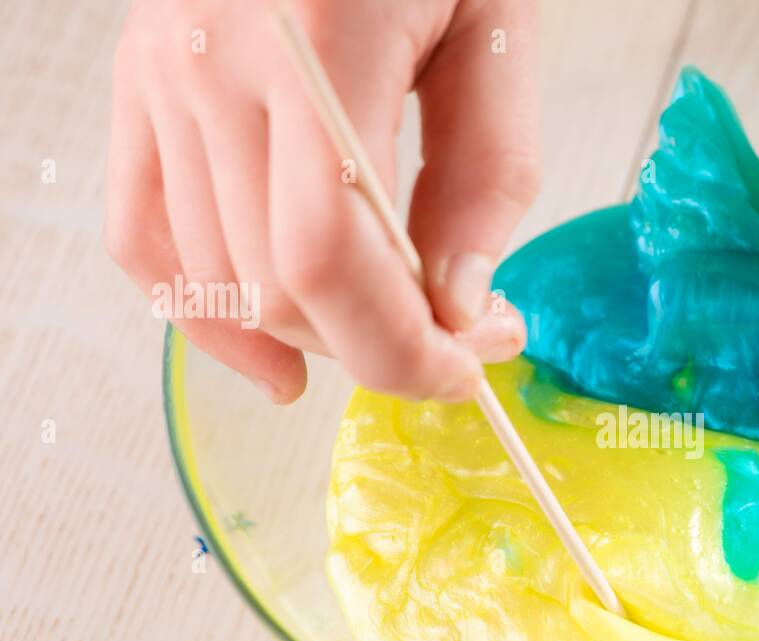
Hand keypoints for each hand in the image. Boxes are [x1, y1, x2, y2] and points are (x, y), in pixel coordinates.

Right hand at [106, 0, 539, 402]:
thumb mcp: (496, 27)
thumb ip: (486, 172)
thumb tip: (457, 307)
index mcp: (317, 39)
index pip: (327, 255)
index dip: (401, 347)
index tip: (467, 367)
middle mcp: (212, 59)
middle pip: (275, 284)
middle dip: (379, 347)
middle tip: (457, 338)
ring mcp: (160, 73)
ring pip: (219, 279)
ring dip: (318, 334)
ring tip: (392, 319)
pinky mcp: (140, 85)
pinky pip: (145, 240)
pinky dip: (208, 313)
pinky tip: (277, 354)